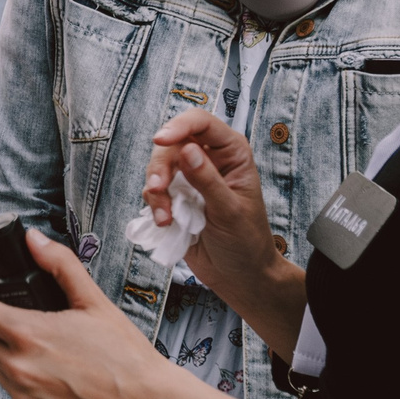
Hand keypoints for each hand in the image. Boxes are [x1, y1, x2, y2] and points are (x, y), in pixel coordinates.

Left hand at [0, 229, 184, 398]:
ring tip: (49, 356)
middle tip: (24, 324)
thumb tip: (33, 240)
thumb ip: (60, 265)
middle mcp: (18, 370)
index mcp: (28, 335)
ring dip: (11, 358)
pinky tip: (59, 383)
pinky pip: (16, 397)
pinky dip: (29, 388)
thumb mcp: (95, 303)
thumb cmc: (128, 358)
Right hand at [143, 113, 279, 294]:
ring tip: (165, 218)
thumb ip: (207, 180)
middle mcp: (209, 159)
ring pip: (158, 166)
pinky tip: (165, 223)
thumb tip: (187, 150)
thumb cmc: (246, 241)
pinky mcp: (175, 197)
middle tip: (157, 189)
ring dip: (155, 191)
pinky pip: (153, 191)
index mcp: (231, 153)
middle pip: (172, 143)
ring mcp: (190, 178)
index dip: (179, 126)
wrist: (238, 274)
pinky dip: (154, 205)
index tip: (160, 140)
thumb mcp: (229, 210)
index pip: (201, 124)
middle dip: (160, 167)